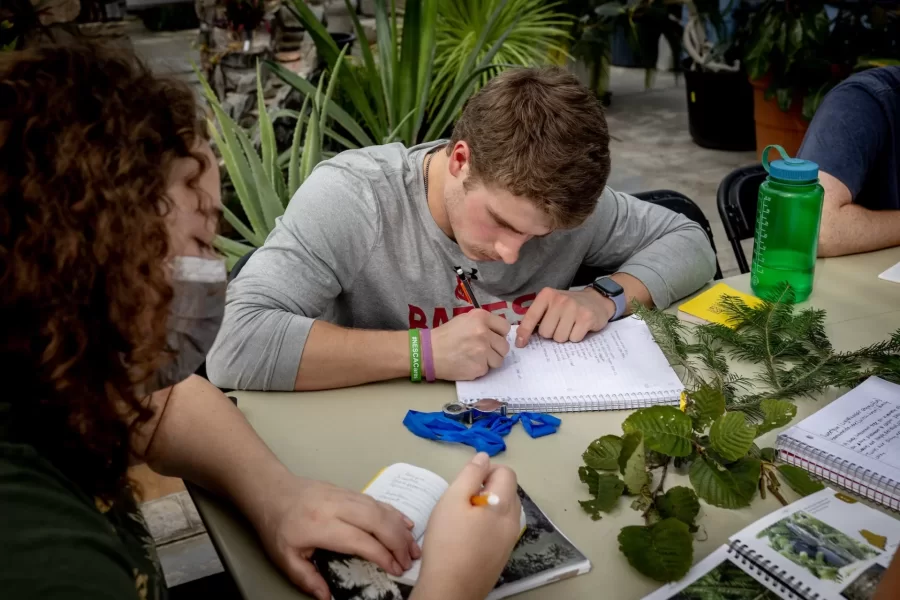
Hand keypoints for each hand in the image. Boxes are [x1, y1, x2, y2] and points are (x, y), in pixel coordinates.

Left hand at [255, 476, 420, 599]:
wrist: (272, 491)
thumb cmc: (278, 526)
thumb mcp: (285, 558)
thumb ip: (307, 578)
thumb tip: (329, 597)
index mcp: (320, 526)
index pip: (360, 540)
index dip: (381, 555)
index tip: (395, 570)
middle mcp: (336, 507)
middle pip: (376, 521)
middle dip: (398, 541)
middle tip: (410, 560)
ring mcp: (344, 495)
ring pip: (379, 508)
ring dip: (400, 527)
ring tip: (413, 547)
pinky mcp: (349, 490)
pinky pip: (376, 500)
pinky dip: (394, 512)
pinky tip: (405, 523)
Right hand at [412, 453, 521, 599]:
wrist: (450, 588)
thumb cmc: (448, 541)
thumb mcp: (452, 500)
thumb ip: (470, 475)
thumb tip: (484, 457)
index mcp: (504, 505)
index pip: (507, 473)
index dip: (487, 470)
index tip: (467, 483)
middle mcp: (513, 522)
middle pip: (509, 491)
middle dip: (489, 487)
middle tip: (462, 500)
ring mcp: (510, 541)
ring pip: (505, 511)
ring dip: (489, 506)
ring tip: (464, 518)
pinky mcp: (503, 556)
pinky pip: (501, 530)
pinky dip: (489, 524)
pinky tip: (468, 537)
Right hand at [431, 309, 510, 379]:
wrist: (428, 352)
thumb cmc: (445, 335)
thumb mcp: (464, 320)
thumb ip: (483, 323)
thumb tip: (499, 332)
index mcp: (481, 317)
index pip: (505, 327)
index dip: (499, 334)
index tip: (493, 338)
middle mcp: (484, 333)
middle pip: (504, 346)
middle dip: (496, 350)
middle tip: (483, 350)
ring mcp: (482, 351)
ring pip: (499, 360)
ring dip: (490, 361)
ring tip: (475, 358)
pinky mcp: (479, 367)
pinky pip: (487, 370)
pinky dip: (479, 369)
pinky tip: (468, 364)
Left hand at [516, 287, 614, 347]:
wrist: (597, 300)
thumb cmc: (569, 306)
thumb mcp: (551, 305)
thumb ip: (537, 317)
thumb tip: (521, 337)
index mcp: (547, 295)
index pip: (531, 317)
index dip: (524, 332)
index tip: (520, 344)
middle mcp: (559, 299)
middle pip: (545, 333)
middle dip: (551, 334)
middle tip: (560, 325)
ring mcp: (574, 308)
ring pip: (559, 338)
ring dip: (564, 336)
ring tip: (571, 326)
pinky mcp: (586, 318)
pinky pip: (574, 339)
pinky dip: (576, 337)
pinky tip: (580, 327)